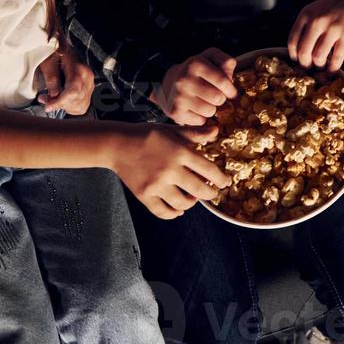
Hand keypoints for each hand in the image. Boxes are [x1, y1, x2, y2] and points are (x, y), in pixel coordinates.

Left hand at [36, 47, 94, 115]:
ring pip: (78, 104)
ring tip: (51, 98)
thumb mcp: (48, 63)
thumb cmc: (54, 55)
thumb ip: (52, 79)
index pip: (73, 90)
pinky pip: (80, 106)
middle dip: (59, 103)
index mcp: (80, 69)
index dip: (59, 101)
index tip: (47, 106)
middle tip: (45, 99)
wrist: (62, 51)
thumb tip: (54, 95)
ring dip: (63, 105)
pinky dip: (68, 106)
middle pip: (76, 99)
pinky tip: (61, 99)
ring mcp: (90, 85)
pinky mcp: (88, 91)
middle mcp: (88, 77)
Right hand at [107, 123, 230, 219]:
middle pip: (199, 189)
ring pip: (182, 203)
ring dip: (191, 203)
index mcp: (180, 152)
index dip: (220, 179)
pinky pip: (162, 212)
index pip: (208, 170)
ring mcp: (156, 184)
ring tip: (193, 198)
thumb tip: (216, 130)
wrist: (118, 144)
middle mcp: (169, 170)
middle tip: (212, 192)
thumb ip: (195, 133)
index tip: (225, 182)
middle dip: (210, 193)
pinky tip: (178, 209)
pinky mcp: (144, 195)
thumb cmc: (148, 135)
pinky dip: (173, 213)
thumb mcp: (173, 130)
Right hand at [154, 48, 238, 125]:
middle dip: (221, 99)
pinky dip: (201, 118)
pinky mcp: (175, 111)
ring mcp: (179, 96)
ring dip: (212, 109)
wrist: (168, 82)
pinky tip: (196, 109)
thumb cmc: (196, 70)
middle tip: (216, 97)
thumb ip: (226, 61)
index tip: (231, 93)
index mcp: (195, 64)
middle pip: (218, 98)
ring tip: (205, 102)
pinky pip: (200, 121)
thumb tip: (230, 78)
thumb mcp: (211, 58)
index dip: (231, 90)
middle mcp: (185, 80)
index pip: (223, 81)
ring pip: (210, 111)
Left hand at [287, 0, 343, 69]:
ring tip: (323, 65)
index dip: (294, 56)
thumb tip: (302, 48)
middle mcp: (317, 22)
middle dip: (306, 64)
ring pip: (318, 57)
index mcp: (307, 14)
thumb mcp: (315, 8)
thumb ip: (307, 25)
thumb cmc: (337, 2)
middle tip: (310, 66)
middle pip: (303, 52)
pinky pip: (336, 59)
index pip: (292, 41)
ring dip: (320, 65)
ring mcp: (333, 29)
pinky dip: (333, 68)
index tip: (298, 60)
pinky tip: (332, 68)